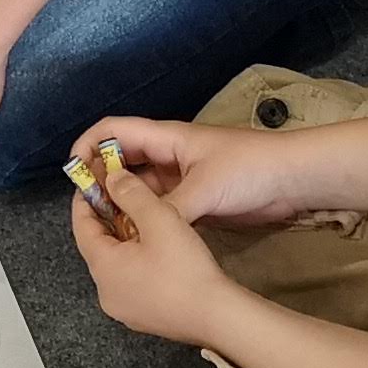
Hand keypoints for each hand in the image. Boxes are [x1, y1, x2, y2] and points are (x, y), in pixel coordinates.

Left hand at [67, 165, 238, 343]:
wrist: (218, 318)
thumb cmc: (186, 269)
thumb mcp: (159, 219)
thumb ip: (131, 194)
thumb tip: (112, 179)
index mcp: (103, 268)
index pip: (81, 226)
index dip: (85, 199)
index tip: (93, 180)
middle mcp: (106, 292)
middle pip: (96, 246)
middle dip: (106, 218)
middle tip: (121, 194)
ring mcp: (123, 309)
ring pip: (114, 264)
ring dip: (122, 240)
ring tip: (141, 219)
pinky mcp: (143, 317)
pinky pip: (129, 281)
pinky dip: (135, 261)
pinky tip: (155, 250)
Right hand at [71, 113, 307, 227]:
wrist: (294, 181)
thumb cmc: (249, 170)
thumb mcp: (204, 189)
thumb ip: (168, 209)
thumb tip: (137, 229)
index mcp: (167, 139)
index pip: (115, 130)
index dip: (89, 145)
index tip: (74, 173)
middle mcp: (169, 156)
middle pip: (123, 161)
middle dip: (101, 180)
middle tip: (87, 211)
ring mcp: (182, 178)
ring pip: (140, 188)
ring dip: (123, 203)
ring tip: (107, 229)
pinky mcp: (195, 200)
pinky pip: (160, 207)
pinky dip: (145, 217)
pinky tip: (136, 237)